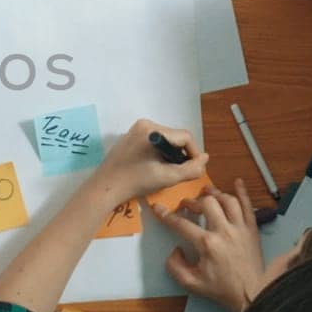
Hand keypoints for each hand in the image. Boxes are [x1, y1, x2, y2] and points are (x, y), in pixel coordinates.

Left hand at [94, 118, 208, 202]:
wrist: (106, 187)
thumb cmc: (136, 182)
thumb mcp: (168, 177)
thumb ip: (191, 169)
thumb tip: (205, 158)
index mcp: (153, 130)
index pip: (185, 137)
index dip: (193, 154)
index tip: (192, 170)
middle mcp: (144, 124)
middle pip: (175, 137)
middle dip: (180, 154)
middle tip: (176, 173)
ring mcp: (135, 129)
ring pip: (165, 140)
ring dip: (170, 155)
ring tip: (164, 171)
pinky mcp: (130, 137)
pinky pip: (153, 142)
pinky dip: (158, 153)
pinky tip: (151, 168)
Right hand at [153, 180, 264, 311]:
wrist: (253, 294)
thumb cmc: (222, 289)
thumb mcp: (191, 283)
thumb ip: (175, 266)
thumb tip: (176, 250)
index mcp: (207, 244)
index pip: (181, 224)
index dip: (166, 215)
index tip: (158, 208)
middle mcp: (224, 231)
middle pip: (207, 204)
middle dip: (193, 202)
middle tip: (187, 206)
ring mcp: (240, 229)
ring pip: (227, 200)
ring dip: (215, 194)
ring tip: (207, 193)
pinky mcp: (252, 230)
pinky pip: (248, 206)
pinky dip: (243, 192)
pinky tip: (237, 182)